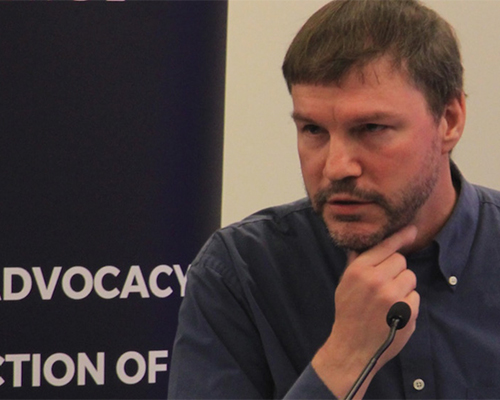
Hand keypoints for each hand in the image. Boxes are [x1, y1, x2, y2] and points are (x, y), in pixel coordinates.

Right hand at [312, 225, 419, 398]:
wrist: (353, 346)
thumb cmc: (348, 312)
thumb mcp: (345, 284)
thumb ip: (355, 262)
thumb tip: (363, 242)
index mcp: (359, 270)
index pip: (385, 247)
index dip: (400, 237)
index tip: (412, 229)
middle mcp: (376, 280)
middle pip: (401, 261)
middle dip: (396, 270)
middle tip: (385, 284)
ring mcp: (393, 297)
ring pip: (410, 277)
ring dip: (403, 286)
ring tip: (389, 300)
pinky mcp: (407, 312)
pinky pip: (415, 296)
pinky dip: (408, 303)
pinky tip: (395, 312)